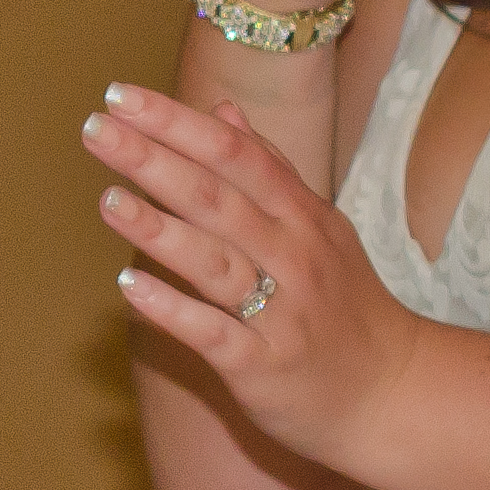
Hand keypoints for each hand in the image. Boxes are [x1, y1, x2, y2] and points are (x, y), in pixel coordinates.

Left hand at [86, 81, 418, 478]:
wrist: (393, 393)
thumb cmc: (344, 305)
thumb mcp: (318, 225)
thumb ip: (268, 168)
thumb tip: (222, 112)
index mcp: (301, 215)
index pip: (235, 154)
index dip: (178, 124)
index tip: (121, 97)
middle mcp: (292, 255)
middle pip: (218, 198)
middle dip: (155, 160)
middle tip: (96, 128)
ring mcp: (280, 312)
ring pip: (215, 261)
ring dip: (159, 230)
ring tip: (107, 200)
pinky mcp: (264, 365)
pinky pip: (214, 333)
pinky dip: (172, 309)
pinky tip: (128, 287)